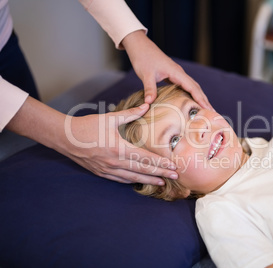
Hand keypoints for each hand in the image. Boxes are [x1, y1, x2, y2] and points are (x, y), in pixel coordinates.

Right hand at [62, 103, 177, 184]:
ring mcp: (108, 169)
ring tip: (163, 182)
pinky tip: (141, 181)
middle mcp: (115, 162)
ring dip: (149, 180)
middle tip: (176, 176)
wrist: (65, 138)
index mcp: (119, 148)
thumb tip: (146, 104)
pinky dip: (133, 181)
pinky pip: (121, 180)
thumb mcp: (110, 118)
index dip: (161, 163)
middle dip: (161, 174)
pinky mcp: (101, 173)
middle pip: (143, 170)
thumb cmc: (88, 126)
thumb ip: (131, 113)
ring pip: (133, 178)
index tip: (173, 166)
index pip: (145, 157)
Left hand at [122, 30, 212, 109]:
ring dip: (200, 97)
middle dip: (204, 100)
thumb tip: (149, 103)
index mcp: (176, 72)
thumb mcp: (146, 75)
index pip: (192, 87)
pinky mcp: (173, 75)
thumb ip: (149, 89)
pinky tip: (192, 100)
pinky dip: (192, 94)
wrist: (141, 46)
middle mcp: (180, 73)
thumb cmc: (144, 58)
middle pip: (196, 87)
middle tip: (212, 112)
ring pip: (192, 86)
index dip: (200, 99)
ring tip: (205, 109)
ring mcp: (177, 74)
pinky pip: (186, 86)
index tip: (207, 108)